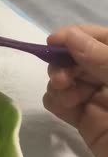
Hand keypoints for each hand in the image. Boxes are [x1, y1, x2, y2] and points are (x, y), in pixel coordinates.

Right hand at [43, 25, 107, 156]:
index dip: (77, 35)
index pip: (101, 38)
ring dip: (59, 83)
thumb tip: (70, 36)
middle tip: (61, 78)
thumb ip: (103, 59)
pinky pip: (60, 102)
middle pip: (78, 57)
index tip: (54, 42)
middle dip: (64, 63)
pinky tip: (64, 106)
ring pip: (66, 78)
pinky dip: (56, 100)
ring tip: (68, 97)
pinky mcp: (87, 121)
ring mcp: (100, 99)